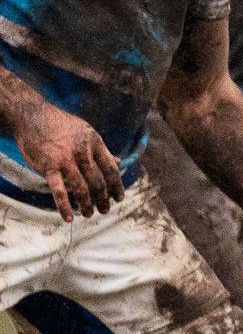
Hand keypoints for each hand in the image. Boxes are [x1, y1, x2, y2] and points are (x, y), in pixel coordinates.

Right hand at [11, 102, 123, 221]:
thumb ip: (101, 150)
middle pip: (98, 181)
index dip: (117, 186)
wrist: (32, 116)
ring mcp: (65, 160)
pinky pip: (59, 191)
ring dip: (87, 205)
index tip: (119, 198)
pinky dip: (64, 206)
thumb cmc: (61, 126)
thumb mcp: (86, 133)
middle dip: (104, 199)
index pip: (111, 169)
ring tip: (90, 214)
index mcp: (95, 143)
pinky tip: (69, 218)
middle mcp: (83, 152)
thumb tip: (119, 162)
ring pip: (81, 188)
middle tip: (105, 210)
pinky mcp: (49, 167)